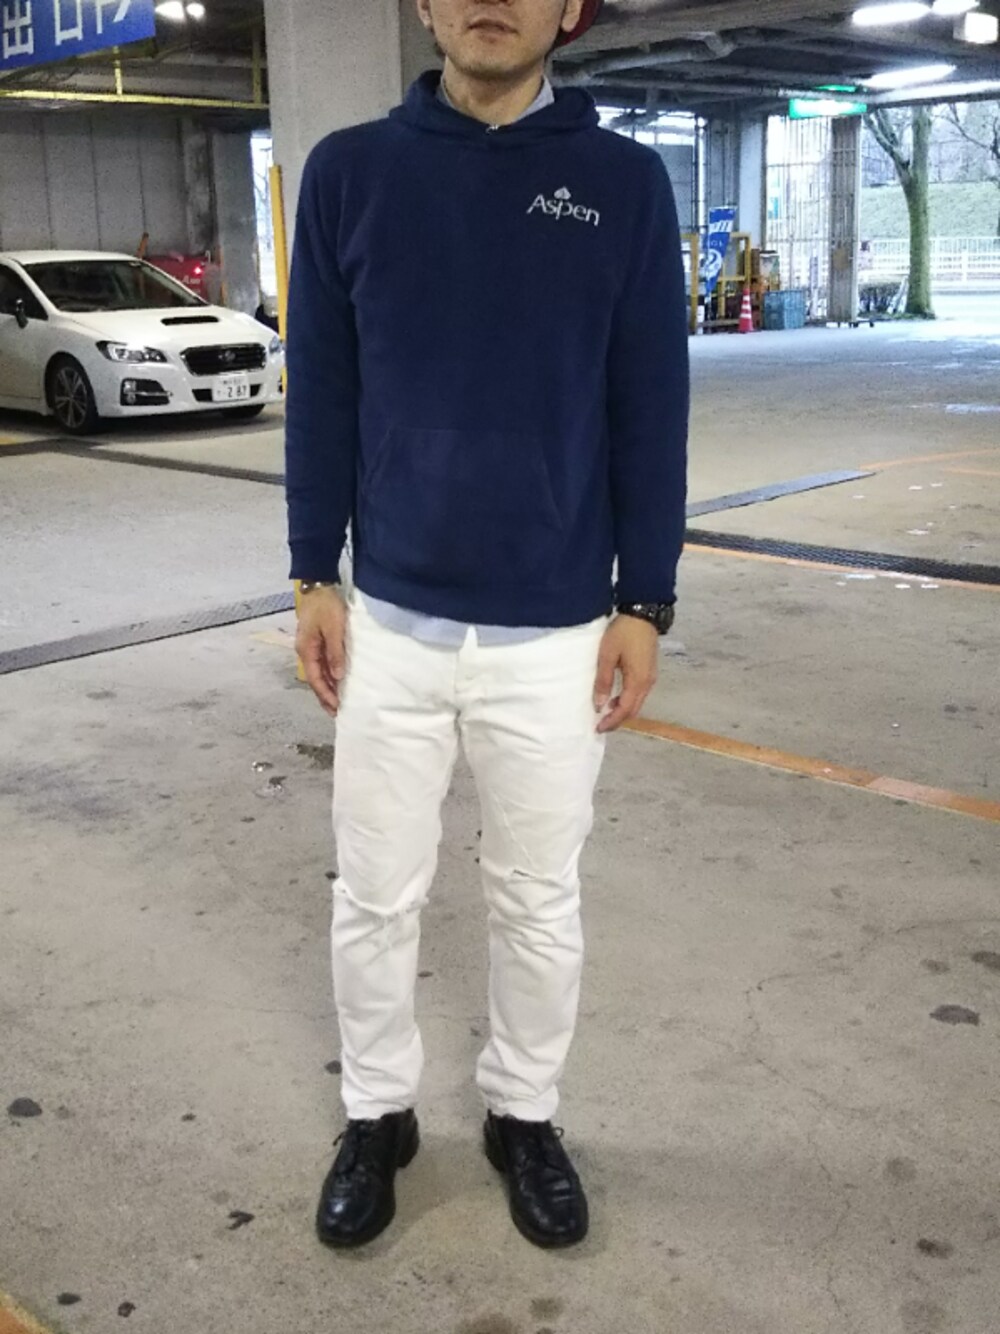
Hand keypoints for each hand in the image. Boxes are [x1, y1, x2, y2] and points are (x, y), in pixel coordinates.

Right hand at [296, 586, 347, 716]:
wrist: (319, 585)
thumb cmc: (326, 605)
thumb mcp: (334, 628)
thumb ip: (335, 652)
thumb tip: (338, 676)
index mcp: (306, 650)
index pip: (316, 679)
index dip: (326, 694)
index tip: (336, 708)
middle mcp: (305, 651)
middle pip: (315, 679)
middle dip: (325, 696)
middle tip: (336, 713)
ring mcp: (310, 647)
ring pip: (319, 673)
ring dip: (327, 687)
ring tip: (337, 702)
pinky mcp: (317, 641)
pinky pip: (322, 664)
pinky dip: (329, 675)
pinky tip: (337, 681)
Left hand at [594, 615, 658, 734]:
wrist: (643, 614)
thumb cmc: (623, 633)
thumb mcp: (607, 656)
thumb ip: (603, 681)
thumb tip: (599, 704)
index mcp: (638, 681)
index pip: (625, 710)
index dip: (612, 721)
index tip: (598, 728)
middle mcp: (648, 683)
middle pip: (634, 709)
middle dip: (618, 719)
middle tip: (601, 723)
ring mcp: (651, 677)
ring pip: (637, 702)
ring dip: (623, 709)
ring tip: (605, 711)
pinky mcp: (650, 671)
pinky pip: (639, 693)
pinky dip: (628, 700)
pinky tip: (616, 696)